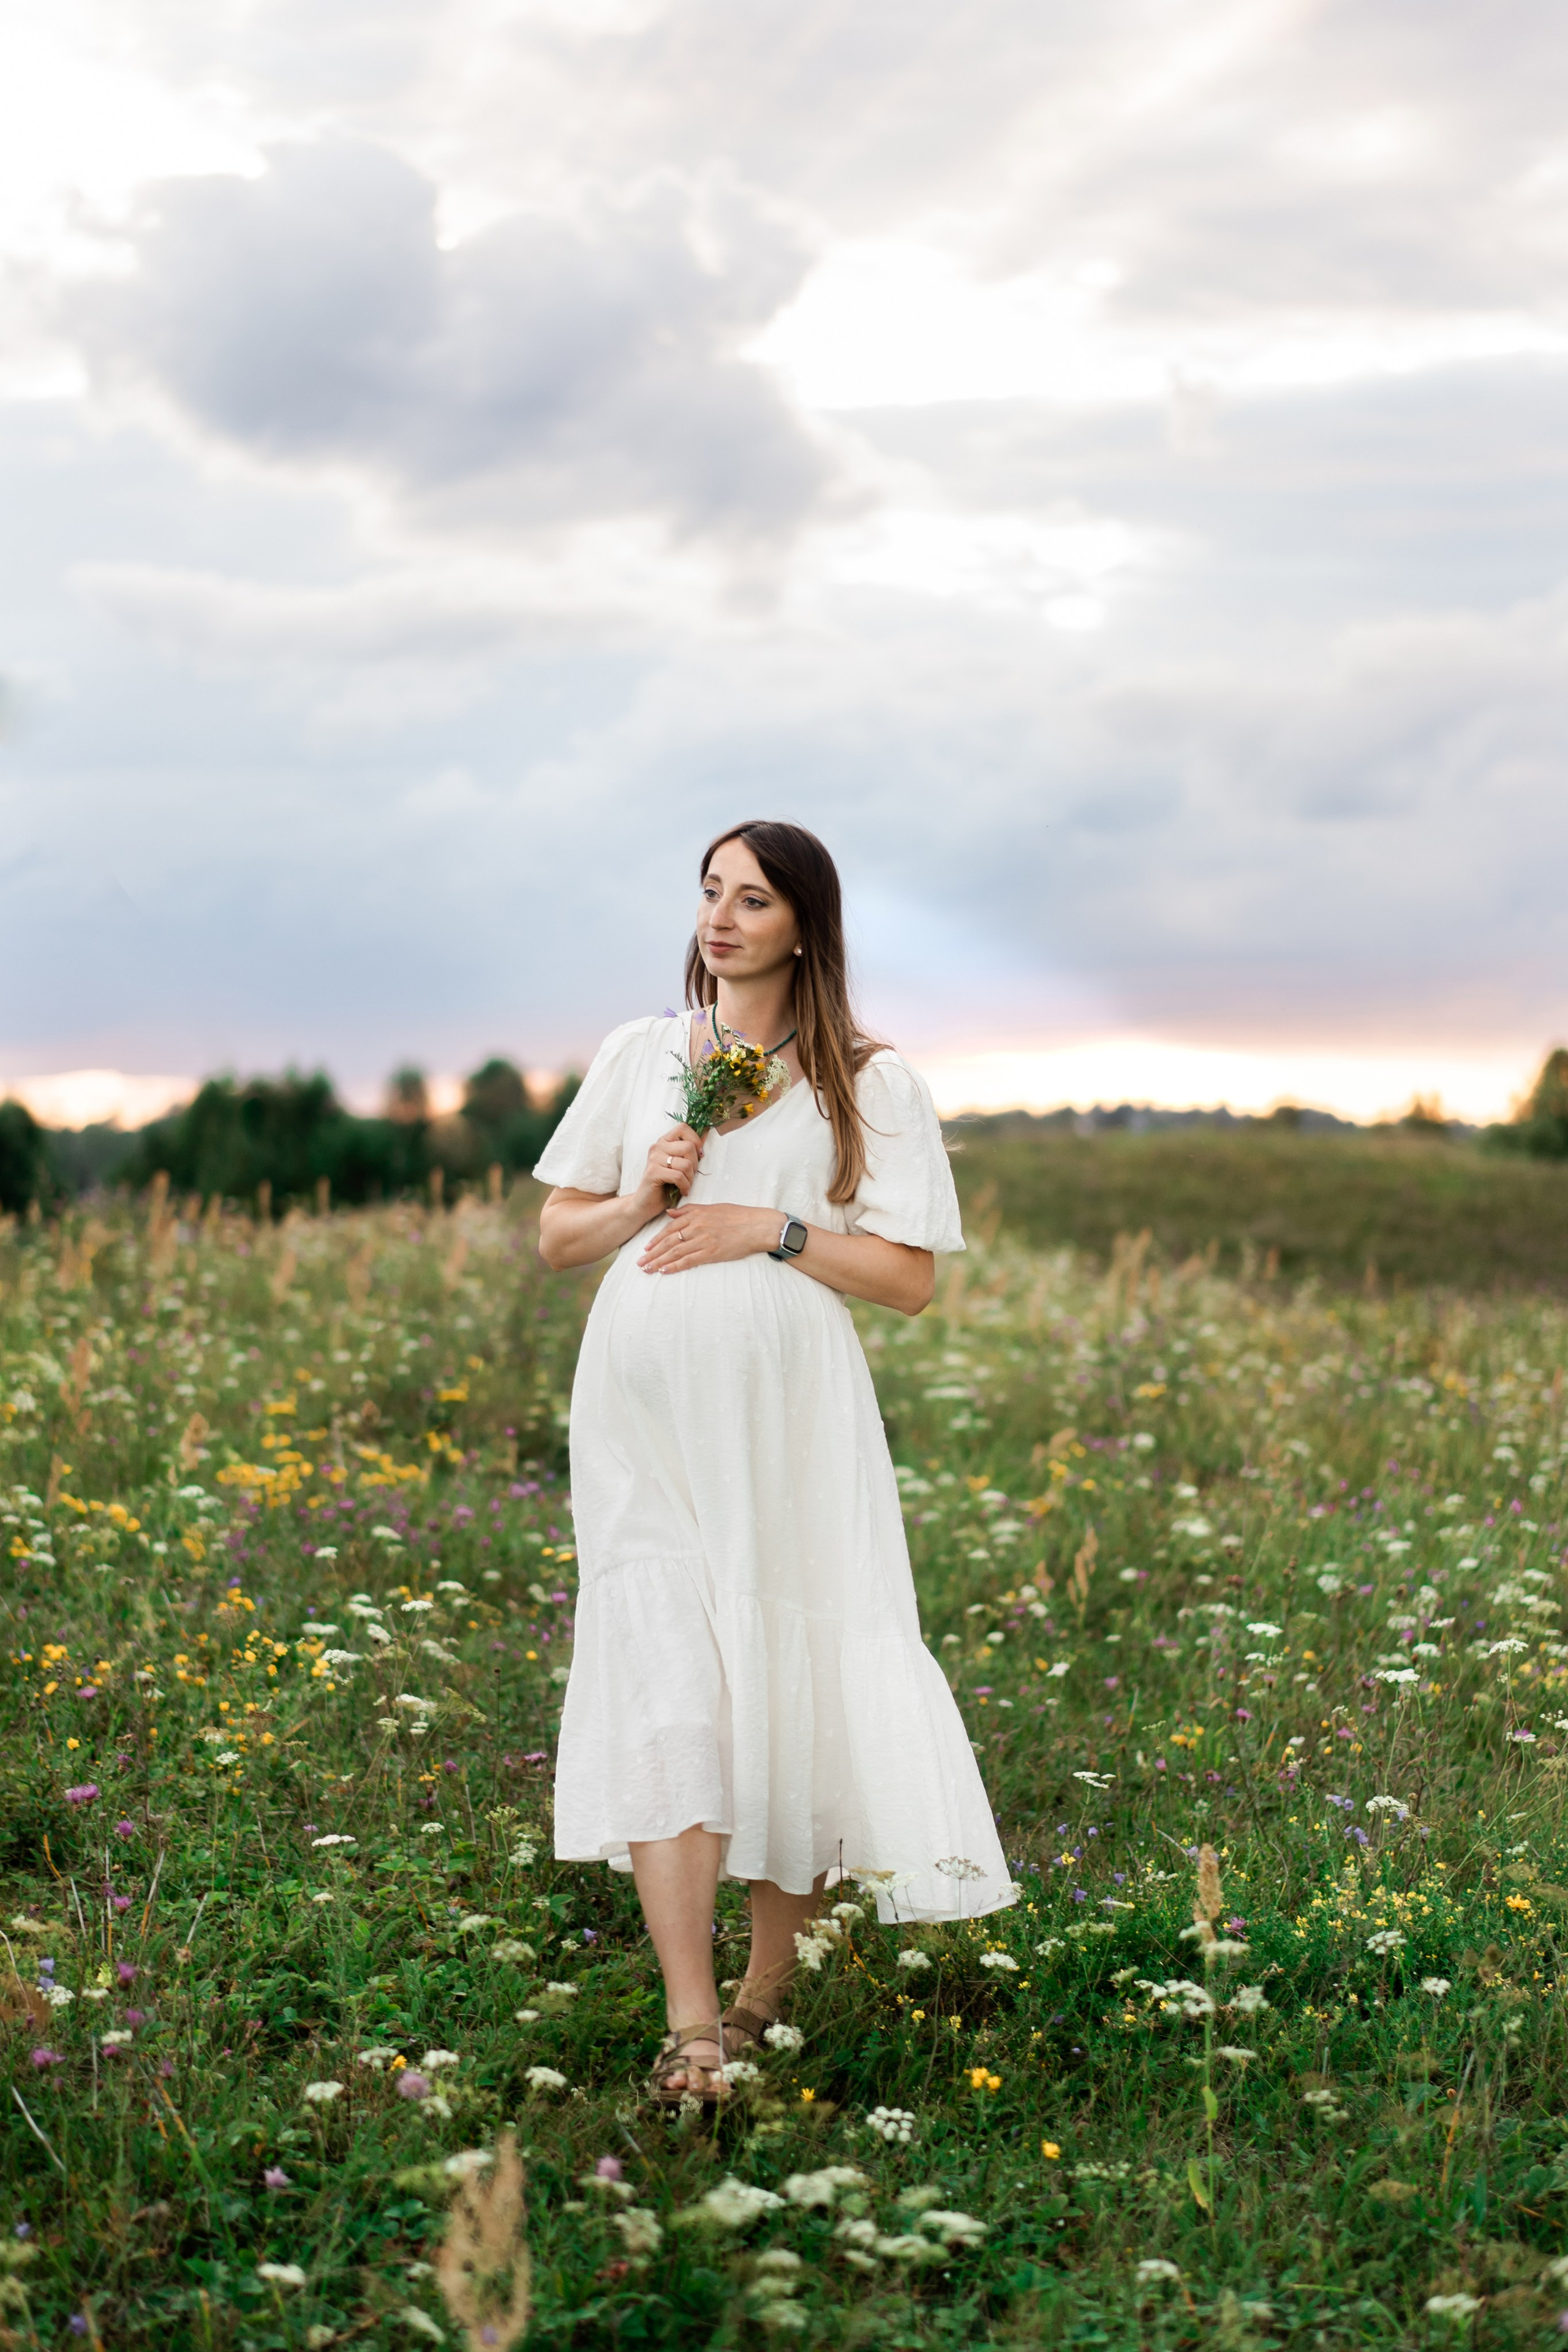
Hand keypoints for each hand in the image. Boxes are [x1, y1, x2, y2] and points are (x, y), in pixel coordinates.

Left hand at [637, 1202, 779, 1274]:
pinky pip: (688, 1261)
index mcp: (695, 1214)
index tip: (645, 1247)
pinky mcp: (711, 1253)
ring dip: (659, 1262)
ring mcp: (703, 1240)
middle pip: (668, 1242)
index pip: (669, 1228)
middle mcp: (696, 1227)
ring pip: (675, 1252)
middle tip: (639, 1262)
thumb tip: (670, 1212)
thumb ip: (689, 1210)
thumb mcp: (711, 1208)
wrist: (757, 1226)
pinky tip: (664, 1271)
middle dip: (652, 1253)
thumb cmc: (737, 1215)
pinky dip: (674, 1266)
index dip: (655, 1239)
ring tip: (646, 1269)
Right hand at [639, 1124, 701, 1205]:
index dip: (696, 1140)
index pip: (683, 1128)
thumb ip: (690, 1150)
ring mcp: (654, 1159)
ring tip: (686, 1185)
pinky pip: (679, 1176)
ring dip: (690, 1178)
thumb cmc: (665, 1185)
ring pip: (686, 1163)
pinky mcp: (653, 1172)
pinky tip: (682, 1191)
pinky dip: (685, 1186)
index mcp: (664, 1142)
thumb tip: (706, 1134)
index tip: (698, 1155)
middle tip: (690, 1176)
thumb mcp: (680, 1164)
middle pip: (689, 1146)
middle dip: (695, 1164)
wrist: (646, 1203)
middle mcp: (657, 1147)